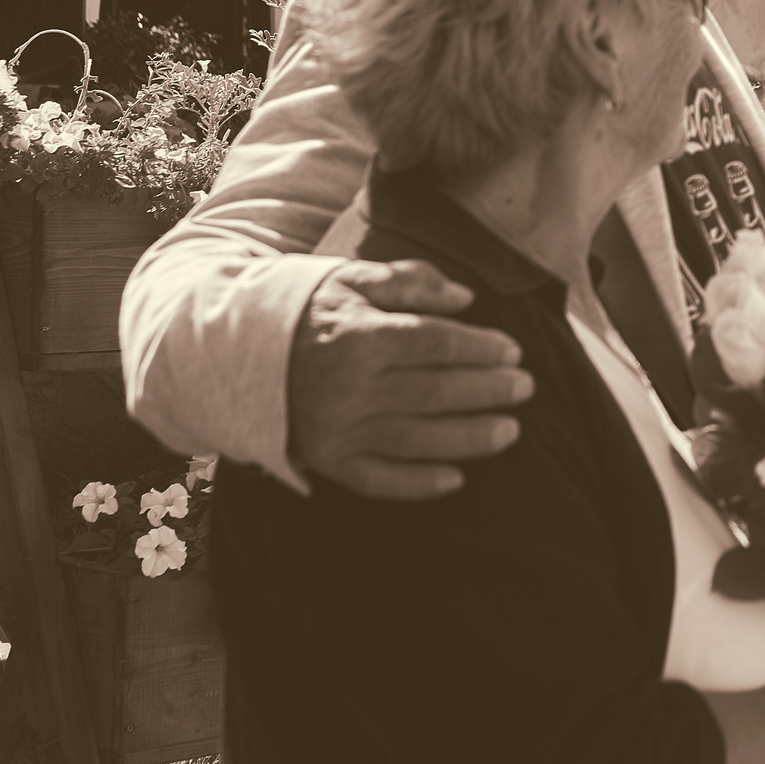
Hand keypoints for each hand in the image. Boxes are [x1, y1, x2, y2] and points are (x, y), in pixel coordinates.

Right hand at [285, 259, 532, 499]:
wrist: (238, 354)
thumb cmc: (310, 312)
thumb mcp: (353, 279)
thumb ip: (410, 281)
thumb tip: (465, 298)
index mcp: (359, 336)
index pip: (435, 343)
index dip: (480, 348)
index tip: (513, 351)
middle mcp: (349, 387)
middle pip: (434, 393)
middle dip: (487, 391)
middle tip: (525, 388)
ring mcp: (337, 429)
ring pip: (416, 440)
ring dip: (469, 439)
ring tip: (511, 432)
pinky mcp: (327, 460)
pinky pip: (377, 480)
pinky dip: (418, 484)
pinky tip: (456, 479)